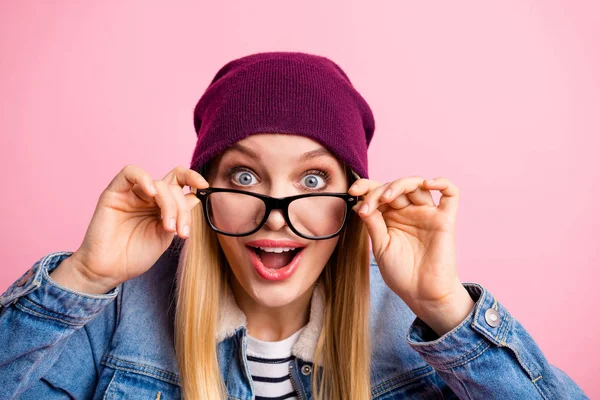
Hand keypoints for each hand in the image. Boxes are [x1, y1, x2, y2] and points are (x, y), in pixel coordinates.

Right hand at [57, 165, 207, 293]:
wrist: (108, 270)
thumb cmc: (134, 256)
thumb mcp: (165, 235)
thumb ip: (179, 215)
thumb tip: (195, 196)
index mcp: (161, 205)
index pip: (179, 182)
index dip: (193, 178)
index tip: (205, 187)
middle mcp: (147, 196)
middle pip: (173, 187)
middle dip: (182, 209)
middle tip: (182, 232)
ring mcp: (131, 194)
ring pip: (158, 184)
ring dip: (169, 204)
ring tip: (168, 228)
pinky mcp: (114, 193)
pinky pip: (129, 173)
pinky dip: (144, 178)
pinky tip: (151, 194)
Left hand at [349, 176, 473, 334]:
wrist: (422, 294)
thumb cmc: (401, 273)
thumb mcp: (381, 246)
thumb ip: (373, 223)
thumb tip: (360, 202)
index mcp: (391, 216)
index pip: (378, 192)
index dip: (366, 187)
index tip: (352, 192)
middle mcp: (409, 211)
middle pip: (395, 186)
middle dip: (378, 191)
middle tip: (368, 207)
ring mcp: (427, 214)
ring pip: (417, 184)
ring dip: (400, 184)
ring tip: (387, 197)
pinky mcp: (445, 220)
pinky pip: (451, 194)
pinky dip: (442, 183)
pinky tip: (429, 183)